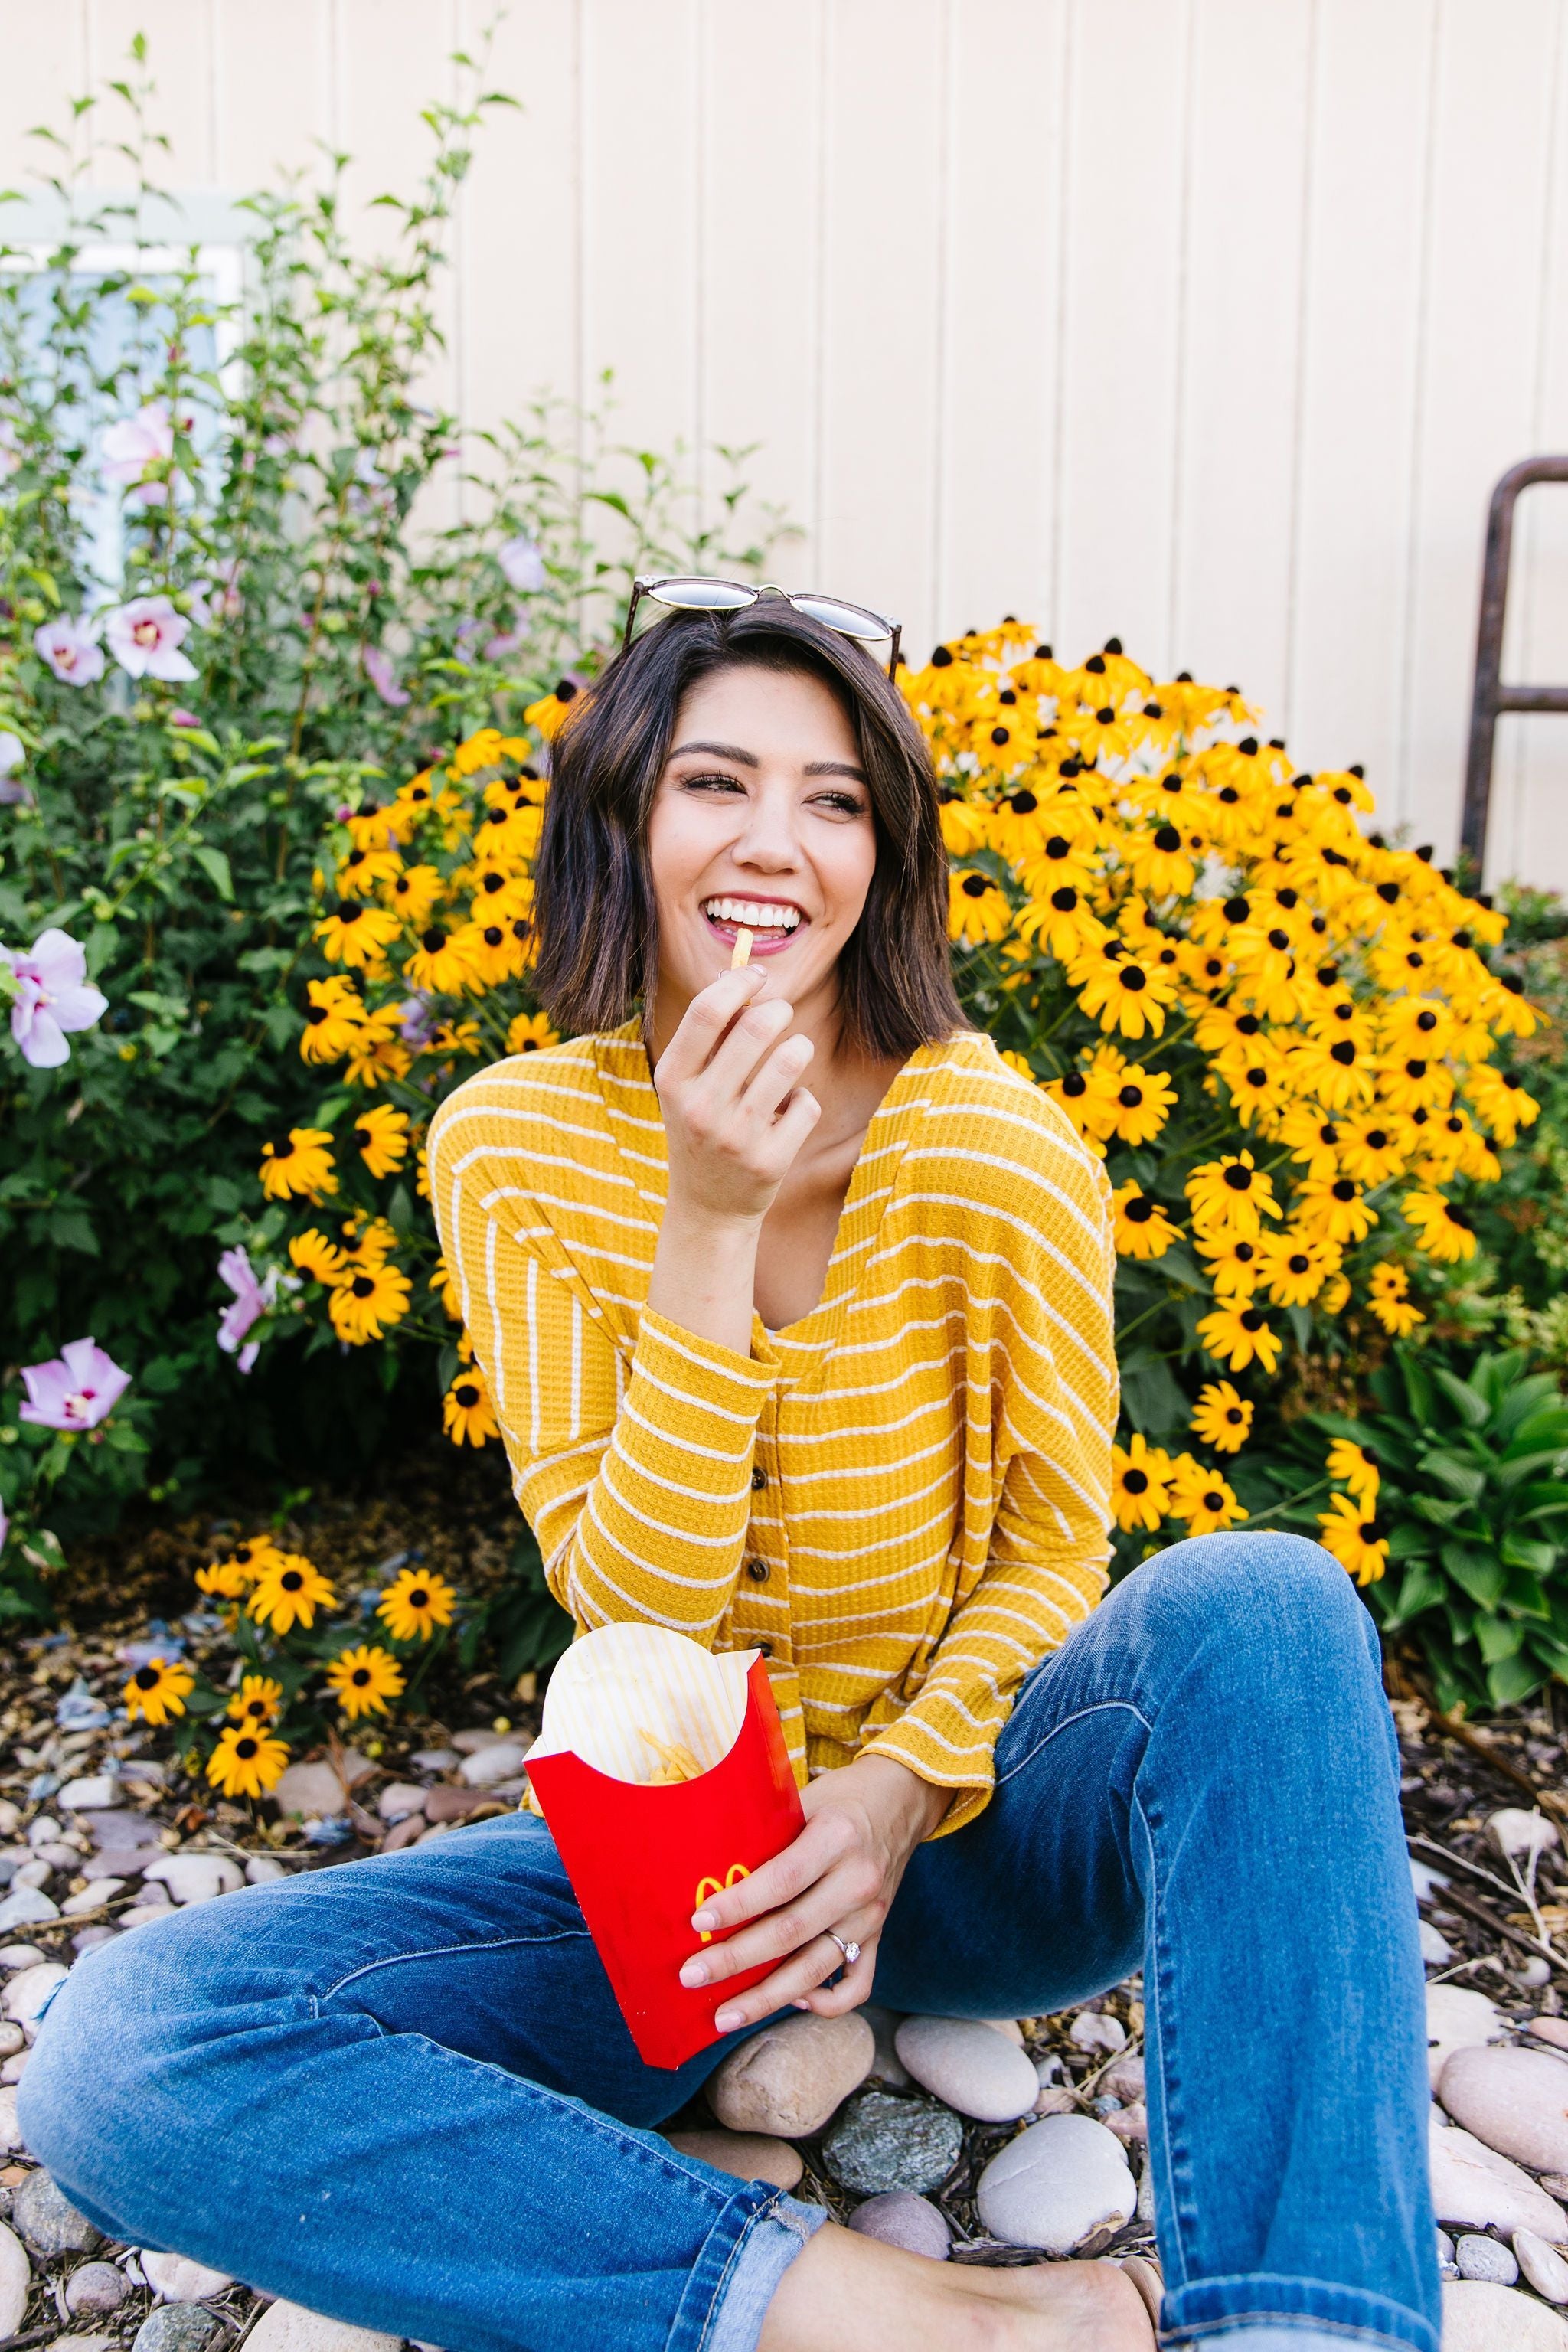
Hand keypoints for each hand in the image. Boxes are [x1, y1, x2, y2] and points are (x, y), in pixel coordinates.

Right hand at [654, 966, 819, 1228]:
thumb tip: (744, 974)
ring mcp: (735, 1136)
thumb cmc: (702, 1128)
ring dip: (799, 1049)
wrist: (708, 1208)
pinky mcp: (770, 1160)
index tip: (759, 977)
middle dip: (780, 1010)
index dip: (741, 983)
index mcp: (671, 1079)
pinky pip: (806, 1104)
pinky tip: (785, 1115)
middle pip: (756, 1026)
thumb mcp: (688, 1085)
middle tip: (782, 1014)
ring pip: (791, 1060)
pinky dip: (802, 1102)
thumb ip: (710, 1036)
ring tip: (793, 1056)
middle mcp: (699, 1106)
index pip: (708, 1010)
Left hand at [677, 1753, 951, 2033]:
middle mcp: (857, 1881)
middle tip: (692, 1976)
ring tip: (725, 2017)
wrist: (903, 1798)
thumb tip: (708, 1868)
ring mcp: (871, 1915)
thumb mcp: (805, 1798)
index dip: (738, 1904)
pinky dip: (824, 2002)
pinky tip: (791, 1999)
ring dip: (766, 1998)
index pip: (781, 1880)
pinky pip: (857, 1985)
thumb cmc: (841, 1797)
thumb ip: (767, 1831)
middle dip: (736, 1960)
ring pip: (816, 1969)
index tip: (698, 1921)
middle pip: (791, 1933)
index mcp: (836, 1838)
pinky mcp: (880, 1936)